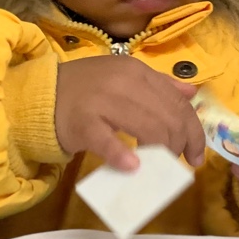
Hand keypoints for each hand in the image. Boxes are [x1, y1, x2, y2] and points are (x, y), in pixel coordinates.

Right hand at [55, 57, 204, 171]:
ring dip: (161, 152)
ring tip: (162, 167)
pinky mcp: (83, 123)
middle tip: (179, 164)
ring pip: (148, 127)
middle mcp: (123, 82)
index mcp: (137, 71)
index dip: (193, 131)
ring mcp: (103, 101)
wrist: (42, 95)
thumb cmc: (86, 90)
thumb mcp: (124, 77)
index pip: (177, 102)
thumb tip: (191, 93)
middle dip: (181, 144)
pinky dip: (122, 155)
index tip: (196, 155)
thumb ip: (158, 84)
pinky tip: (133, 167)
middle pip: (168, 117)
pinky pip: (107, 140)